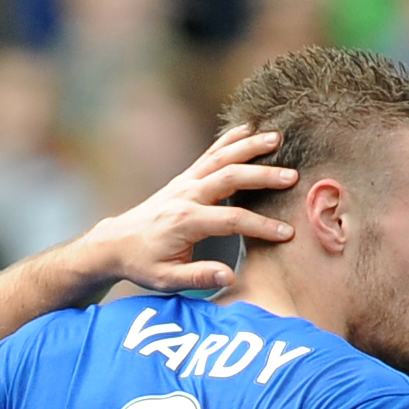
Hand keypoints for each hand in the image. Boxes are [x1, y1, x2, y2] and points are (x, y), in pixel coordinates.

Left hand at [76, 125, 297, 291]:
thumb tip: (229, 277)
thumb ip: (198, 277)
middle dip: (262, 176)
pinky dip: (230, 139)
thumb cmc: (142, 264)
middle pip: (229, 178)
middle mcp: (186, 195)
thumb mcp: (165, 279)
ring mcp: (185, 182)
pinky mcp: (185, 178)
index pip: (231, 220)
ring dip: (250, 147)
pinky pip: (210, 154)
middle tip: (292, 177)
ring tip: (278, 139)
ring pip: (221, 158)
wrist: (116, 243)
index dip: (261, 226)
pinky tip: (250, 129)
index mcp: (185, 221)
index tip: (287, 233)